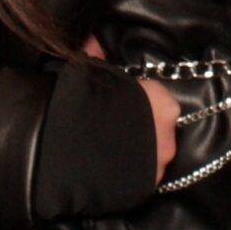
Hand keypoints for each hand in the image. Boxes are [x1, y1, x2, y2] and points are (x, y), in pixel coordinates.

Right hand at [84, 35, 179, 184]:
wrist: (63, 152)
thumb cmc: (81, 105)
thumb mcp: (90, 75)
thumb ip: (98, 58)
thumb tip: (94, 40)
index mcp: (162, 104)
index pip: (160, 99)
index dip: (140, 100)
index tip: (123, 103)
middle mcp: (167, 135)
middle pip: (159, 128)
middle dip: (142, 127)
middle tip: (116, 127)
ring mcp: (157, 166)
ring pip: (152, 155)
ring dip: (138, 152)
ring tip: (109, 150)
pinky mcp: (144, 189)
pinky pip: (139, 177)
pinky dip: (128, 173)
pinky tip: (108, 170)